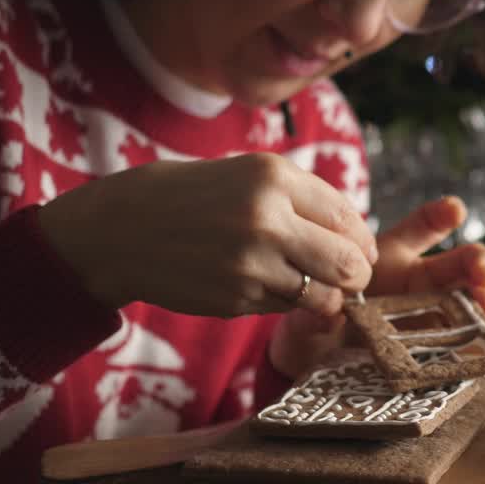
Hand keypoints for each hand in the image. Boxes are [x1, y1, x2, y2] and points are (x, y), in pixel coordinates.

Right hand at [38, 153, 376, 318]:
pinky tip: (263, 285)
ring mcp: (251, 263)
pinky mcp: (235, 299)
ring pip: (321, 295)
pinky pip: (284, 308)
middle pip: (347, 263)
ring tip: (310, 286)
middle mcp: (267, 219)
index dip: (363, 242)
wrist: (121, 229)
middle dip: (357, 276)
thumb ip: (306, 200)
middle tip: (352, 279)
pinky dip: (285, 302)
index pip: (348, 218)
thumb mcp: (250, 176)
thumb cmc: (196, 196)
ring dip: (325, 296)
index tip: (362, 252)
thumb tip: (360, 240)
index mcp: (275, 177)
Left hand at [267, 196, 484, 377]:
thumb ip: (312, 314)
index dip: (440, 216)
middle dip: (476, 260)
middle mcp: (418, 282)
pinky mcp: (439, 346)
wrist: (313, 365)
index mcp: (390, 258)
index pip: (420, 228)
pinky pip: (470, 335)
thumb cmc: (312, 325)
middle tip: (481, 268)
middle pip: (457, 263)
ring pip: (471, 295)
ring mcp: (433, 314)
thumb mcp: (306, 315)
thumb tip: (323, 315)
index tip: (455, 210)